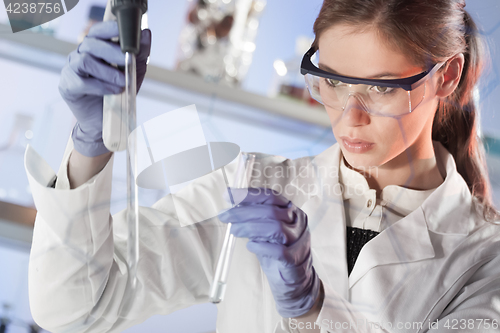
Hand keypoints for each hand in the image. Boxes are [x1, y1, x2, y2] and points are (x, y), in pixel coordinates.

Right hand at [59, 21, 151, 156]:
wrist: (105, 122)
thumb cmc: (117, 93)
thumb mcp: (133, 73)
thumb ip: (139, 54)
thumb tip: (146, 34)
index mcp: (95, 49)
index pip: (98, 31)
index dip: (109, 28)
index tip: (124, 29)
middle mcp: (80, 55)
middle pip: (90, 43)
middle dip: (111, 51)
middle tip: (127, 60)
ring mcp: (71, 70)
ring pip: (85, 61)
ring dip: (107, 72)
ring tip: (122, 83)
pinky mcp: (67, 86)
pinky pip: (81, 81)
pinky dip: (100, 86)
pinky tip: (112, 92)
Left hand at [218, 187, 320, 317]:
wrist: (293, 279)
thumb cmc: (277, 251)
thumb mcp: (266, 230)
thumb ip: (255, 218)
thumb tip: (232, 206)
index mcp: (291, 210)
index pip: (271, 196)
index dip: (249, 194)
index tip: (229, 195)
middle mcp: (298, 221)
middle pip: (270, 211)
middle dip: (243, 212)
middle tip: (225, 215)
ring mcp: (299, 239)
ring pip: (275, 227)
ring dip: (250, 228)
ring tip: (234, 231)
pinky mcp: (296, 258)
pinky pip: (279, 250)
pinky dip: (261, 246)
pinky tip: (250, 246)